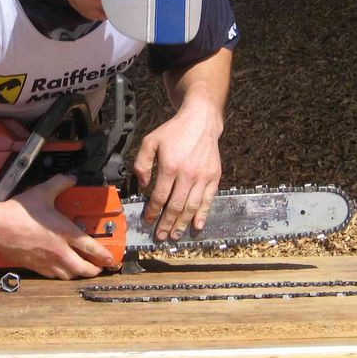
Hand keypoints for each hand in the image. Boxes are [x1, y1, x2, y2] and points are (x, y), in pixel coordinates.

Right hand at [0, 175, 114, 278]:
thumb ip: (59, 184)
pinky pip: (52, 275)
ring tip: (82, 270)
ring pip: (68, 275)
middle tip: (99, 268)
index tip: (111, 259)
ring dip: (77, 274)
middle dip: (94, 270)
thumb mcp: (42, 192)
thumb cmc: (18, 214)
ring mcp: (46, 261)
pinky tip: (60, 270)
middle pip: (82, 268)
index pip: (91, 247)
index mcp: (64, 233)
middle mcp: (58, 251)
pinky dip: (60, 274)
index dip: (104, 255)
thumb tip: (69, 179)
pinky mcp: (34, 266)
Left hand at [132, 105, 222, 242]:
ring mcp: (203, 177)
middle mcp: (187, 174)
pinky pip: (208, 200)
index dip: (153, 211)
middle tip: (160, 236)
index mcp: (170, 167)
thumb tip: (142, 186)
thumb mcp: (151, 141)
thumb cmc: (174, 132)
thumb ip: (142, 164)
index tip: (148, 220)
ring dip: (182, 224)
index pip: (160, 197)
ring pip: (192, 207)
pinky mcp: (214, 177)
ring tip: (175, 235)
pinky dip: (203, 215)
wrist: (200, 121)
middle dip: (166, 224)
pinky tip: (197, 226)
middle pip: (175, 206)